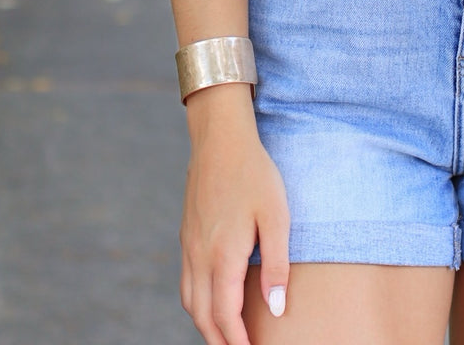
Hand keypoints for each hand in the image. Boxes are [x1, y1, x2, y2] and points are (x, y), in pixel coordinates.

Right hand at [181, 85, 289, 343]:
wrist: (220, 138)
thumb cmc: (254, 174)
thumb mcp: (277, 215)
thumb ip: (277, 265)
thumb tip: (276, 308)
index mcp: (223, 255)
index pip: (225, 315)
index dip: (237, 342)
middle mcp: (199, 255)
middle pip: (202, 315)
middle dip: (219, 340)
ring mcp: (189, 245)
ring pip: (190, 301)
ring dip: (205, 324)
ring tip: (226, 335)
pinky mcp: (186, 234)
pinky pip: (186, 281)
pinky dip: (196, 302)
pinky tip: (211, 300)